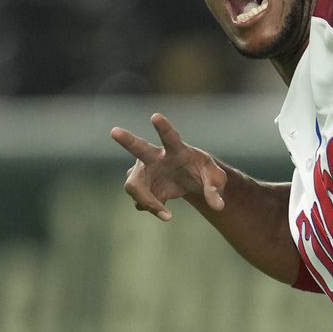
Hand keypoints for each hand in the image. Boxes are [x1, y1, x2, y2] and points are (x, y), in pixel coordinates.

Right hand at [110, 113, 225, 221]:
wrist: (190, 181)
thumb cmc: (203, 173)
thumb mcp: (216, 180)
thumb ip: (216, 190)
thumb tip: (218, 207)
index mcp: (177, 150)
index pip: (170, 137)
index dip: (163, 128)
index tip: (155, 116)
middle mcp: (156, 157)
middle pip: (138, 148)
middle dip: (126, 140)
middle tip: (114, 131)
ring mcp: (145, 171)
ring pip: (133, 185)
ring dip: (147, 201)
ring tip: (167, 215)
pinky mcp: (141, 187)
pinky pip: (140, 202)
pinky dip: (153, 209)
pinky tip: (165, 210)